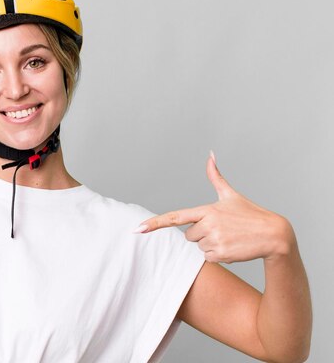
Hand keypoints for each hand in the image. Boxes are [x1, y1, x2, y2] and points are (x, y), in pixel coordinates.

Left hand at [136, 152, 295, 262]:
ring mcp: (214, 240)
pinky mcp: (221, 255)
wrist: (274, 235)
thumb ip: (216, 177)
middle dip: (202, 233)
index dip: (155, 223)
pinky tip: (233, 247)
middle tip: (223, 229)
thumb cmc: (250, 214)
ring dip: (211, 244)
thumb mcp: (231, 195)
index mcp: (206, 209)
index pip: (175, 216)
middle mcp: (207, 224)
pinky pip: (208, 257)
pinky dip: (218, 255)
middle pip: (188, 235)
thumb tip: (210, 155)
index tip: (137, 229)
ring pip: (198, 246)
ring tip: (230, 237)